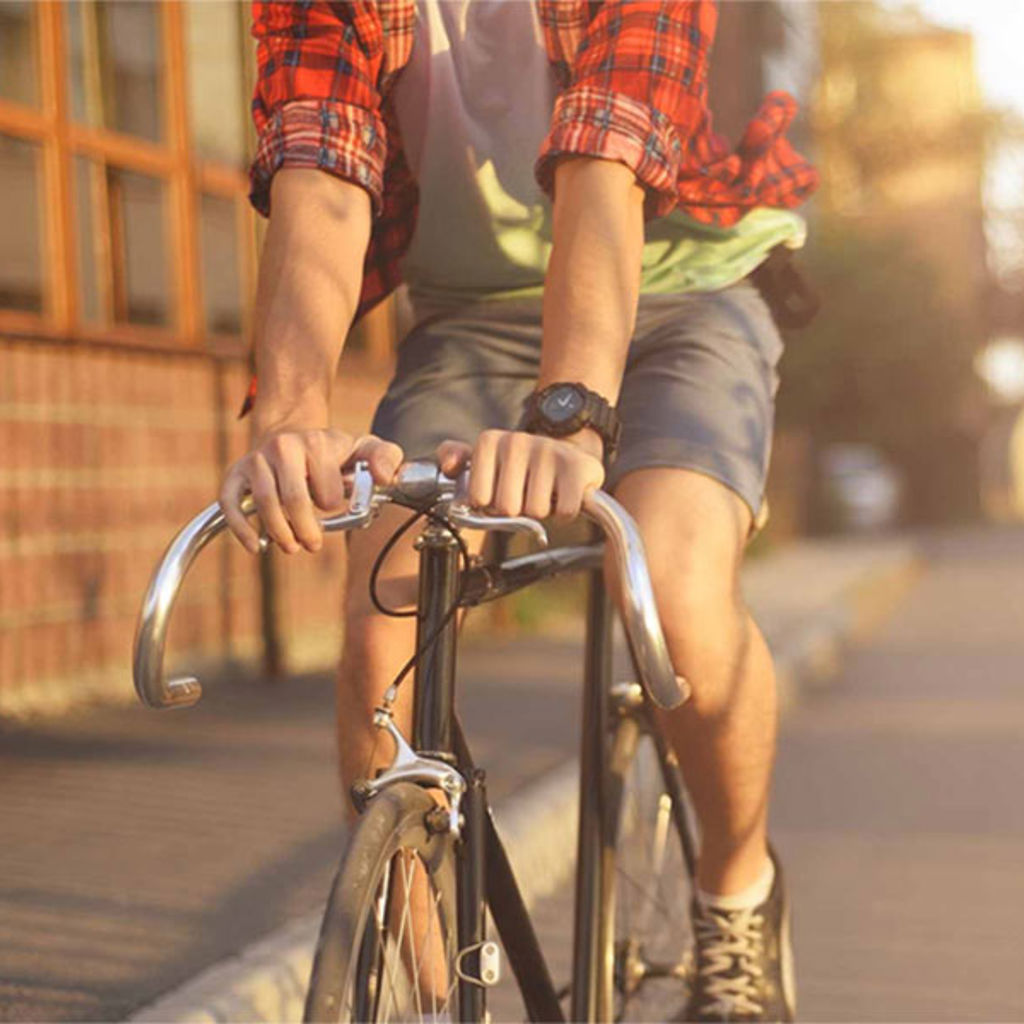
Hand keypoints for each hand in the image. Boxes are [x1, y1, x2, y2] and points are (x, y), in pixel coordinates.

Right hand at [220, 427, 403, 554]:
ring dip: (280, 533)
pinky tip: (256, 546)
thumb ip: (385, 458)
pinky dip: (242, 529)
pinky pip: (231, 503)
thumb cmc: (333, 453)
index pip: (327, 491)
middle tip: (313, 543)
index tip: (335, 508)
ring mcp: (256, 459)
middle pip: (294, 499)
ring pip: (264, 503)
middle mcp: (282, 446)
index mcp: (316, 442)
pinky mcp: (235, 474)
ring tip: (292, 546)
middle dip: (306, 530)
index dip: (333, 507)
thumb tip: (384, 477)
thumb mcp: (365, 449)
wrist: (293, 436)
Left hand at [437, 428, 603, 520]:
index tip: (499, 492)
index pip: (477, 499)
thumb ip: (455, 459)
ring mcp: (548, 451)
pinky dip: (564, 513)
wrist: (567, 455)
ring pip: (535, 512)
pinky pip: (564, 511)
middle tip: (524, 494)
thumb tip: (448, 466)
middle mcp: (516, 441)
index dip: (489, 505)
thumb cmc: (522, 467)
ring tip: (544, 492)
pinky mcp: (577, 466)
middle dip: (517, 510)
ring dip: (541, 511)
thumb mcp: (485, 460)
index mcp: (490, 441)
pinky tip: (562, 496)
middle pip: (507, 507)